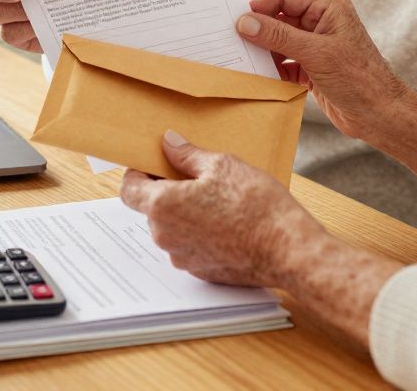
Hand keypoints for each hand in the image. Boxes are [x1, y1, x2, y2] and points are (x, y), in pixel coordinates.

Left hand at [119, 130, 326, 287]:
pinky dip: (201, 233)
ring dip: (186, 213)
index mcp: (162, 207)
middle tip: (197, 176)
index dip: (138, 173)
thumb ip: (188, 155)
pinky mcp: (201, 271)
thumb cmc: (256, 206)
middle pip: (152, 208)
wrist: (288, 250)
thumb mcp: (222, 166)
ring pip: (173, 228)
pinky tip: (228, 222)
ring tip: (220, 200)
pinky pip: (191, 246)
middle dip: (168, 191)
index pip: (128, 189)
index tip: (156, 164)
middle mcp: (165, 237)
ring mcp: (182, 258)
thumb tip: (169, 143)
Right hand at [237, 0, 408, 140]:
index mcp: (327, 8)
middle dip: (256, 31)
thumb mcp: (315, 53)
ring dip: (262, 51)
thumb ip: (279, 36)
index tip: (234, 20)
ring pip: (278, 42)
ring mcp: (315, 46)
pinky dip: (271, 69)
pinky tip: (258, 76)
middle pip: (277, 19)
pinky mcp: (311, 68)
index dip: (258, 6)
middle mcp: (320, 23)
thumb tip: (245, 23)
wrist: (380, 115)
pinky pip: (283, 62)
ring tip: (240, 60)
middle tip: (230, 40)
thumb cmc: (358, 79)